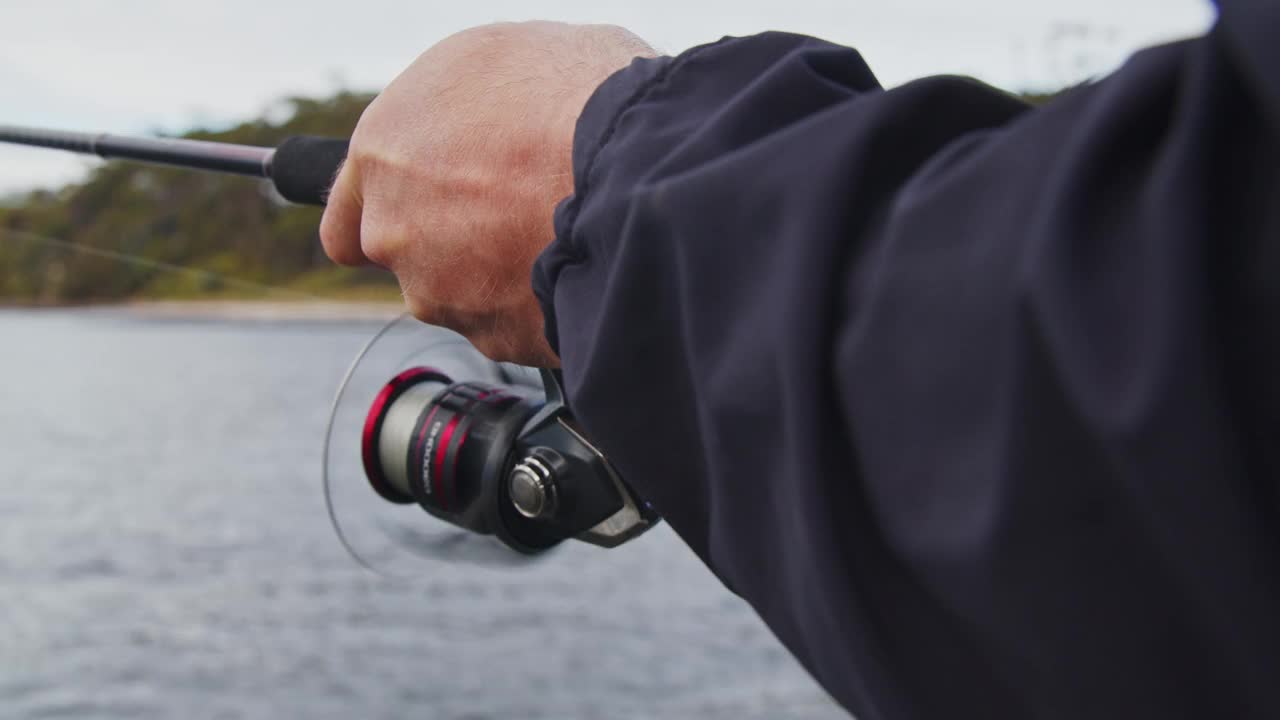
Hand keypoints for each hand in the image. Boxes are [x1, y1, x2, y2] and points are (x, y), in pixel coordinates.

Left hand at [320, 21, 653, 365]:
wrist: (637, 171)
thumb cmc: (575, 96)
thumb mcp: (500, 57)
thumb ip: (460, 107)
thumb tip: (477, 117)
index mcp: (381, 153)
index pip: (346, 219)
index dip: (389, 218)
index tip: (416, 220)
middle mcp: (395, 233)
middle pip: (412, 261)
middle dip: (453, 248)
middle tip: (515, 216)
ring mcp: (443, 294)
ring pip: (464, 298)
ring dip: (500, 277)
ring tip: (561, 235)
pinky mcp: (498, 338)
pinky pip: (517, 327)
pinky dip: (542, 308)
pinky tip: (582, 267)